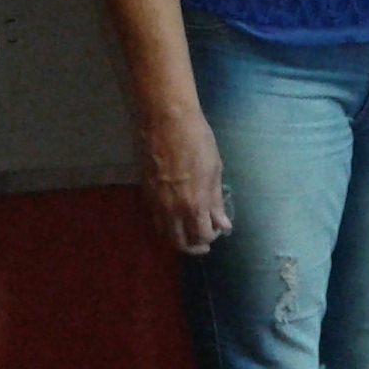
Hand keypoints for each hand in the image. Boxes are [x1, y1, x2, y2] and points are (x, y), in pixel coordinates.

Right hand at [140, 109, 232, 254]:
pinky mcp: (146, 193)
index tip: (218, 228)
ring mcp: (156, 203)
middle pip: (180, 243)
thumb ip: (216, 201)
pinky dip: (167, 225)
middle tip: (203, 243)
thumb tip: (222, 224)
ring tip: (190, 232)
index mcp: (194, 205)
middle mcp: (173, 210)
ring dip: (178, 238)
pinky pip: (156, 219)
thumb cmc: (197, 141)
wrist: (167, 121)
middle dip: (193, 247)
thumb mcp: (215, 171)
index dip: (212, 236)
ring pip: (165, 234)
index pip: (202, 236)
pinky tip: (176, 217)